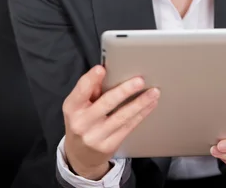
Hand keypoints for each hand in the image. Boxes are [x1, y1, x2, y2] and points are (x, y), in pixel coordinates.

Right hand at [63, 65, 159, 179]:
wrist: (79, 156)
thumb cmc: (81, 121)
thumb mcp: (77, 106)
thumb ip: (89, 90)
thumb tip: (106, 72)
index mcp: (72, 108)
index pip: (81, 91)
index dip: (90, 79)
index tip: (101, 69)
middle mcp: (82, 123)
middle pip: (106, 103)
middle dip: (124, 90)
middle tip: (140, 80)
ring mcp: (96, 136)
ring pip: (121, 116)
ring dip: (140, 103)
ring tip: (153, 92)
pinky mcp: (109, 145)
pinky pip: (128, 127)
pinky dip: (141, 114)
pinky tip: (150, 105)